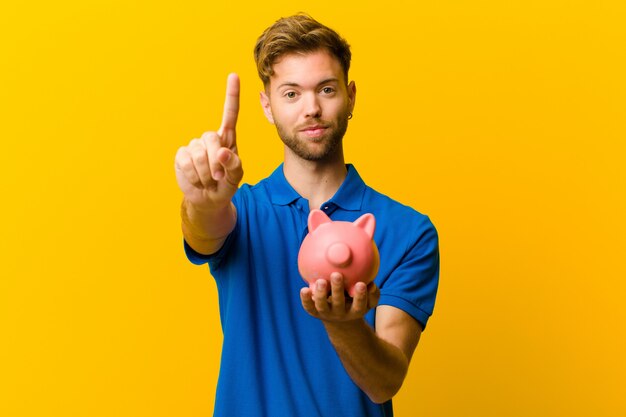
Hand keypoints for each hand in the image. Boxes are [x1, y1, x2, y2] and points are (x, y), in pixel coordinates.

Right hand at [175, 73, 242, 210]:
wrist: (208, 200)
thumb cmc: (225, 185)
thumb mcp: (236, 177)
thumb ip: (234, 165)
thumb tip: (222, 151)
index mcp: (227, 139)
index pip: (230, 114)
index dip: (231, 95)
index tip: (233, 75)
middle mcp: (210, 138)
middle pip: (211, 139)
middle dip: (216, 163)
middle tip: (218, 178)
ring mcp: (194, 146)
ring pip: (199, 154)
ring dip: (205, 173)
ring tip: (208, 180)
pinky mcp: (182, 155)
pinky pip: (186, 162)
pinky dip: (194, 175)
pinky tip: (197, 180)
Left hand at [300, 272, 380, 322]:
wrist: (340, 318)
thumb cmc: (356, 301)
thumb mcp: (368, 301)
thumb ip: (373, 292)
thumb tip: (371, 283)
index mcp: (355, 311)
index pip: (359, 305)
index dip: (360, 296)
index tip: (361, 284)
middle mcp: (341, 314)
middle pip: (339, 303)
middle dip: (337, 290)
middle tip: (337, 274)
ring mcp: (326, 313)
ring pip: (323, 306)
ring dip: (321, 293)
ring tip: (321, 281)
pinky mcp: (315, 312)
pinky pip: (309, 307)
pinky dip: (306, 299)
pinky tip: (304, 289)